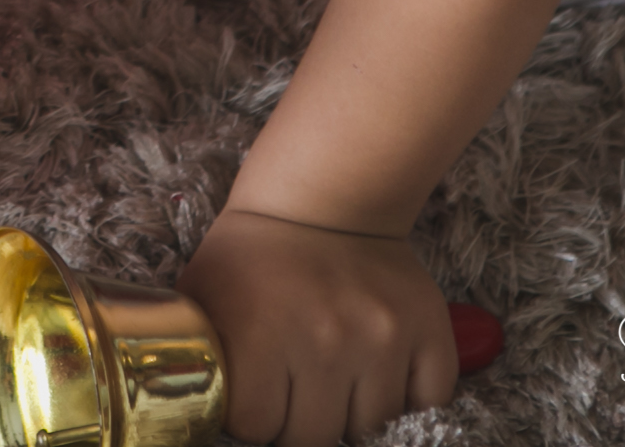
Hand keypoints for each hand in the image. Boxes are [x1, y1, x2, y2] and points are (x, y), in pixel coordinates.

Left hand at [175, 208, 459, 446]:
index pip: (257, 427)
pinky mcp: (428, 330)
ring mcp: (383, 338)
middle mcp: (327, 340)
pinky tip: (376, 370)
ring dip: (349, 410)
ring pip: (371, 426)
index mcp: (260, 333)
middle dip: (299, 419)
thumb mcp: (203, 298)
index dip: (254, 414)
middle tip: (294, 386)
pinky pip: (427, 400)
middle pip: (314, 436)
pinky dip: (405, 398)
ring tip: (332, 374)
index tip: (256, 392)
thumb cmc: (253, 255)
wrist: (322, 201)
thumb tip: (196, 414)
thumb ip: (203, 363)